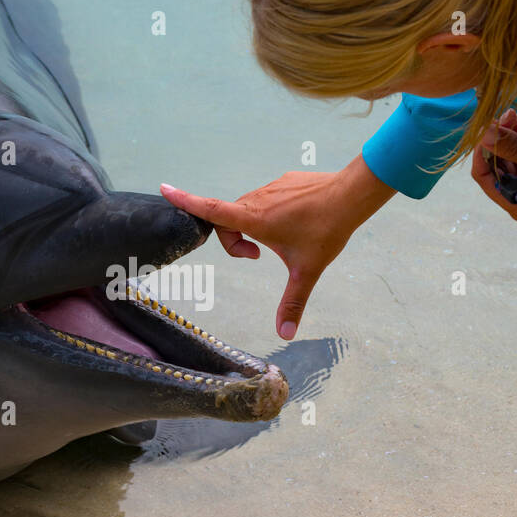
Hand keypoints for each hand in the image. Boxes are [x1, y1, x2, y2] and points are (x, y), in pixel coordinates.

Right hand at [160, 155, 394, 338]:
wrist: (352, 195)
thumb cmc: (327, 231)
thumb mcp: (307, 271)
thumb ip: (293, 302)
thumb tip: (285, 334)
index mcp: (253, 219)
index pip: (210, 209)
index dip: (185, 200)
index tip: (164, 188)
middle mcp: (256, 200)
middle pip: (228, 220)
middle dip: (236, 241)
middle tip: (258, 257)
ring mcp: (270, 188)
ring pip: (248, 210)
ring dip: (253, 227)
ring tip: (281, 241)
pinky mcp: (282, 182)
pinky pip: (265, 199)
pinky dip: (270, 214)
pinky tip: (296, 222)